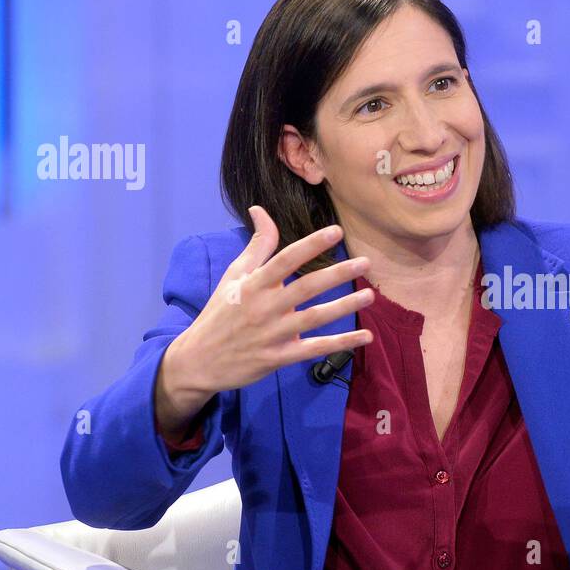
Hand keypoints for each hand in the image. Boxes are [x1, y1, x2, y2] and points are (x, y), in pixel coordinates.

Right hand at [156, 206, 374, 433]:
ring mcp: (272, 334)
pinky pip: (314, 349)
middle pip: (305, 288)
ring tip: (370, 296)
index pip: (285, 259)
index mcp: (253, 284)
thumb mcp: (234, 276)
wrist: (199, 360)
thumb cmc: (221, 313)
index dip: (311, 245)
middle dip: (337, 274)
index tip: (336, 231)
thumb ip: (256, 246)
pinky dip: (341, 344)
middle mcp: (264, 307)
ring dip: (344, 307)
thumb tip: (260, 209)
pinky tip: (365, 337)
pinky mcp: (279, 358)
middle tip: (366, 262)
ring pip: (314, 318)